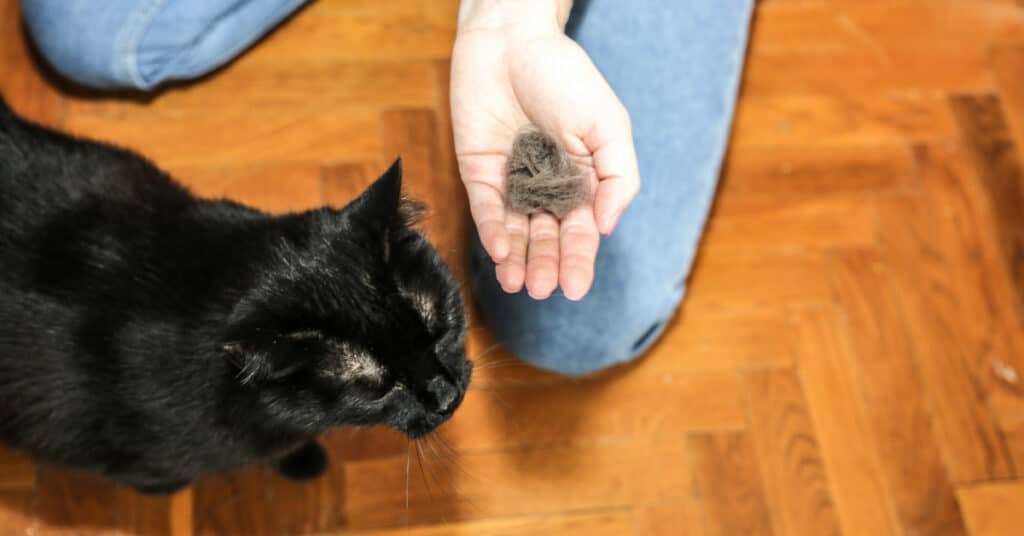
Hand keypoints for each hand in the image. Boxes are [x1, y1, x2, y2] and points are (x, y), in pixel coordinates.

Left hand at [450, 0, 639, 300]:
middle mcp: (547, 188)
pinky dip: (494, 231)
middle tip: (544, 290)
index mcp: (582, 180)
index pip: (581, 231)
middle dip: (547, 265)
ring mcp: (512, 182)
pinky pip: (487, 209)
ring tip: (520, 285)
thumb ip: (617, 176)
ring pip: (517, 232)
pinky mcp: (480, 173)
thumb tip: (608, 226)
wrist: (512, 42)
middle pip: (548, 238)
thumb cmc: (565, 76)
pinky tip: (501, 252)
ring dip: (519, 260)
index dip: (580, 260)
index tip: (576, 289)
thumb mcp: (608, 124)